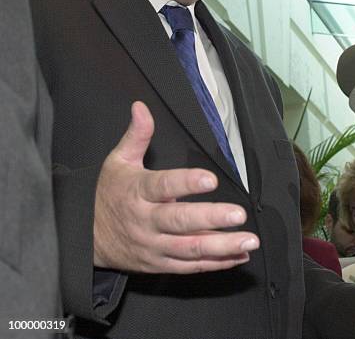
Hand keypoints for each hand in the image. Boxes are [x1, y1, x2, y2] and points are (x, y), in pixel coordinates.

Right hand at [94, 101, 258, 272]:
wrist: (86, 239)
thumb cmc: (109, 195)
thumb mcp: (117, 161)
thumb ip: (136, 135)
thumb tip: (141, 107)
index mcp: (138, 192)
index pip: (163, 186)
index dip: (187, 183)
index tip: (210, 179)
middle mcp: (147, 221)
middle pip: (181, 221)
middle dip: (212, 218)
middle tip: (238, 214)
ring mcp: (154, 246)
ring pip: (190, 249)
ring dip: (222, 246)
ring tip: (248, 241)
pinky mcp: (160, 264)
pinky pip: (190, 267)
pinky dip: (216, 263)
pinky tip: (238, 257)